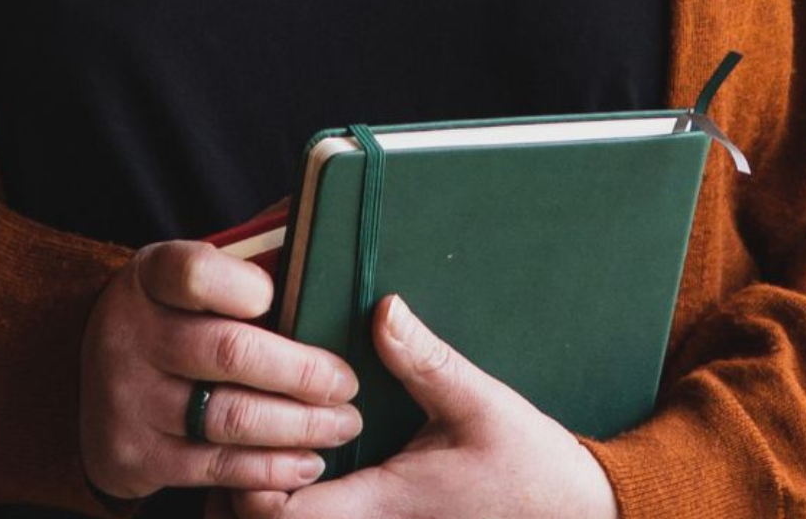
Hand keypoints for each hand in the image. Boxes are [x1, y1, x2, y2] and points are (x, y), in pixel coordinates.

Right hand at [79, 239, 363, 501]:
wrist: (94, 383)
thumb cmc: (174, 315)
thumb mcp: (194, 273)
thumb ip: (254, 246)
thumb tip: (326, 215)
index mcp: (151, 276)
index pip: (194, 272)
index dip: (245, 285)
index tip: (285, 298)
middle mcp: (131, 334)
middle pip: (229, 352)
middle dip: (302, 372)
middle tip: (348, 384)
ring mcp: (128, 400)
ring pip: (230, 417)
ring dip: (299, 426)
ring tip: (343, 424)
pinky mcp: (133, 457)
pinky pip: (215, 467)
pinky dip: (270, 468)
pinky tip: (308, 461)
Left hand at [223, 293, 620, 518]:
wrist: (567, 514)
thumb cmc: (525, 464)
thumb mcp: (480, 403)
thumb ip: (426, 361)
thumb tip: (383, 308)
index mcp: (377, 506)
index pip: (277, 516)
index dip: (248, 477)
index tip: (255, 419)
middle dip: (239, 484)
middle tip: (242, 419)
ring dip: (264, 493)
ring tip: (265, 433)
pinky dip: (295, 499)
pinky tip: (301, 454)